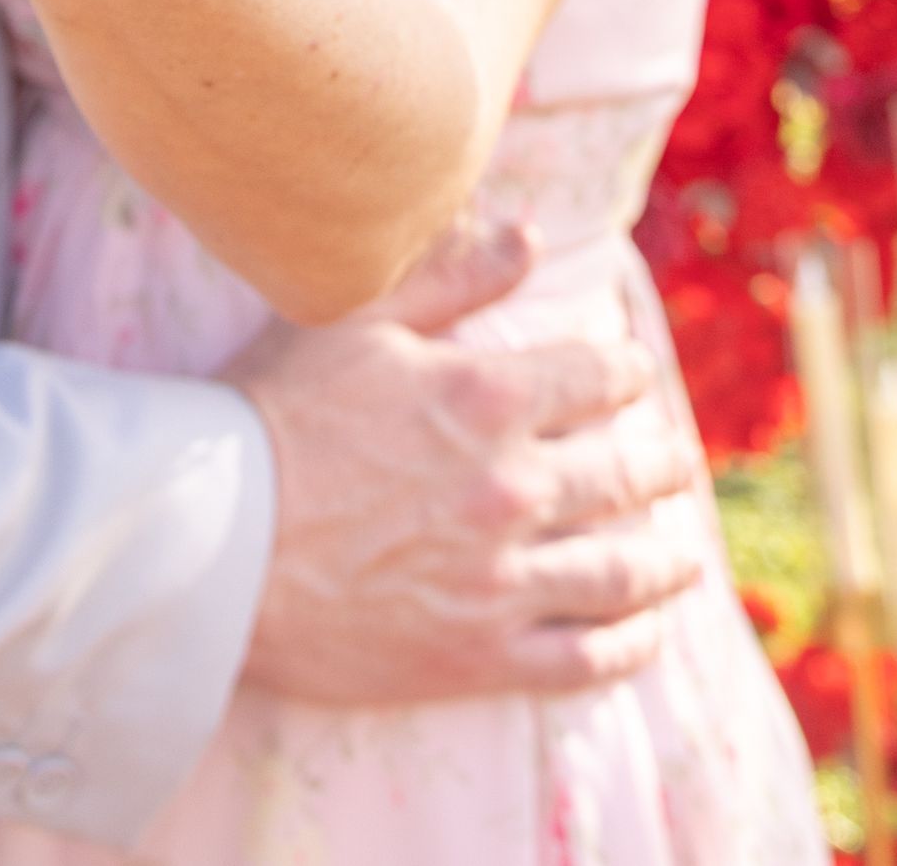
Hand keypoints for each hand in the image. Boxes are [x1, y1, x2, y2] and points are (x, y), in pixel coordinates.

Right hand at [230, 220, 701, 705]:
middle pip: (623, 474)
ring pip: (619, 572)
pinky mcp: (477, 657)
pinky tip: (644, 634)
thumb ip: (450, 274)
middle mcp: (512, 488)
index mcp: (486, 398)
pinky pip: (583, 660)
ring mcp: (501, 580)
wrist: (213, 538)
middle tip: (673, 458)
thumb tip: (531, 236)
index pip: (597, 377)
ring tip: (683, 552)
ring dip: (664, 559)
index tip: (633, 371)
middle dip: (658, 461)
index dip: (626, 370)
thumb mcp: (355, 319)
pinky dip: (627, 646)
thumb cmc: (273, 414)